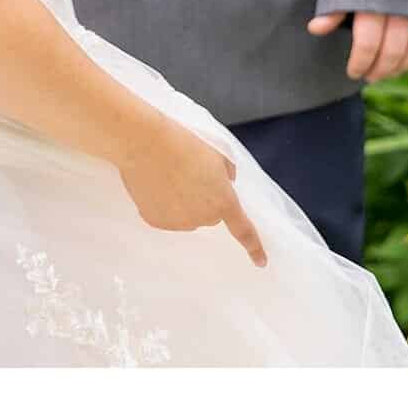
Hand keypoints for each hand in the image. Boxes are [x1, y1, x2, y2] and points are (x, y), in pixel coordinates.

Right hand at [117, 117, 267, 266]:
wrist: (146, 145)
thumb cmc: (185, 144)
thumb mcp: (218, 154)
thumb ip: (227, 173)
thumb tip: (223, 183)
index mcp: (223, 202)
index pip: (243, 230)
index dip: (254, 247)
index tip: (261, 263)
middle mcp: (202, 218)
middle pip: (211, 215)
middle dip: (207, 200)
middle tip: (193, 175)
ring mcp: (177, 223)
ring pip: (188, 215)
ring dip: (185, 202)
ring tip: (172, 176)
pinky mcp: (156, 222)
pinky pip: (167, 216)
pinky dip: (164, 204)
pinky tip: (157, 184)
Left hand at [307, 9, 407, 81]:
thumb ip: (334, 3)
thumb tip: (316, 29)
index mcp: (374, 1)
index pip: (368, 47)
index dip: (359, 64)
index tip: (353, 72)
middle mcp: (401, 6)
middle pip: (392, 52)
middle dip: (379, 70)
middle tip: (370, 76)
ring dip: (404, 65)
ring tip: (392, 70)